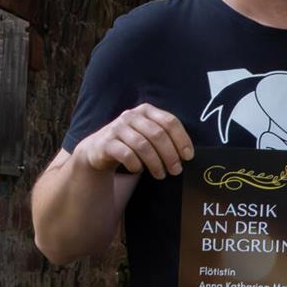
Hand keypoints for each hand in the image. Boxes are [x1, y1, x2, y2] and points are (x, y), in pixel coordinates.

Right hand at [75, 104, 192, 178]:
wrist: (98, 149)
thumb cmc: (131, 143)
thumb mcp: (148, 135)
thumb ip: (165, 137)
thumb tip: (187, 154)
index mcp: (146, 111)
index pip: (170, 122)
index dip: (182, 139)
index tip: (188, 156)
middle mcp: (131, 116)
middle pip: (158, 135)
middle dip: (170, 155)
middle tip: (176, 170)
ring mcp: (117, 128)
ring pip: (143, 146)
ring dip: (155, 163)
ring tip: (161, 174)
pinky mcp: (106, 142)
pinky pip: (126, 154)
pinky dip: (136, 164)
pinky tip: (139, 170)